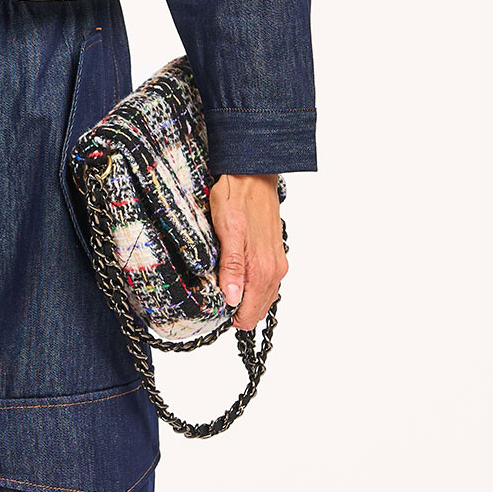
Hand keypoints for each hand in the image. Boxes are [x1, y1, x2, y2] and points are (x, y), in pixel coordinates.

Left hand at [208, 172, 286, 330]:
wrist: (253, 174)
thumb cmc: (236, 198)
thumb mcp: (227, 231)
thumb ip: (231, 268)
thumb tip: (232, 299)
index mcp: (262, 269)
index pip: (250, 315)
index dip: (231, 317)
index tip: (215, 307)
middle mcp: (275, 270)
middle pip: (258, 310)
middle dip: (238, 310)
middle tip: (216, 295)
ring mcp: (277, 263)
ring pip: (264, 298)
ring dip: (246, 300)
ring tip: (225, 287)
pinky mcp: (276, 255)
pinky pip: (267, 284)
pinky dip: (254, 289)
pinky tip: (239, 279)